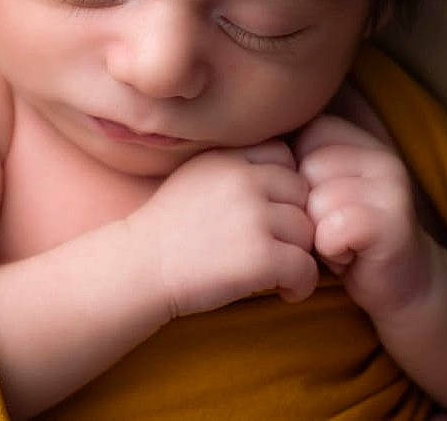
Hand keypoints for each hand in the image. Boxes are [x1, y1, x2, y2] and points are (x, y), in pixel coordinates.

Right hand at [127, 140, 317, 319]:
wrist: (139, 268)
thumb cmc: (168, 228)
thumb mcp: (197, 175)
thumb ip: (236, 167)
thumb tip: (287, 173)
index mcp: (227, 156)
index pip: (284, 156)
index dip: (283, 184)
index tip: (270, 209)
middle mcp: (243, 179)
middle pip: (302, 192)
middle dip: (294, 217)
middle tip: (277, 242)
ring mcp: (253, 216)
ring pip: (307, 230)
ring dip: (298, 252)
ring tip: (277, 268)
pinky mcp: (260, 256)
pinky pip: (306, 267)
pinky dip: (300, 284)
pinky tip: (282, 290)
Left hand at [294, 110, 433, 321]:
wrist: (398, 286)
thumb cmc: (340, 235)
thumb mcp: (310, 189)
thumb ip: (286, 163)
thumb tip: (230, 144)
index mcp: (352, 136)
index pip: (292, 146)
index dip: (291, 184)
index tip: (312, 203)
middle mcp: (376, 153)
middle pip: (301, 175)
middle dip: (304, 212)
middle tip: (329, 228)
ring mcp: (390, 184)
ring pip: (316, 203)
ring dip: (318, 234)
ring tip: (340, 242)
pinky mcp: (393, 220)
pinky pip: (334, 230)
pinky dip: (332, 251)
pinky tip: (349, 255)